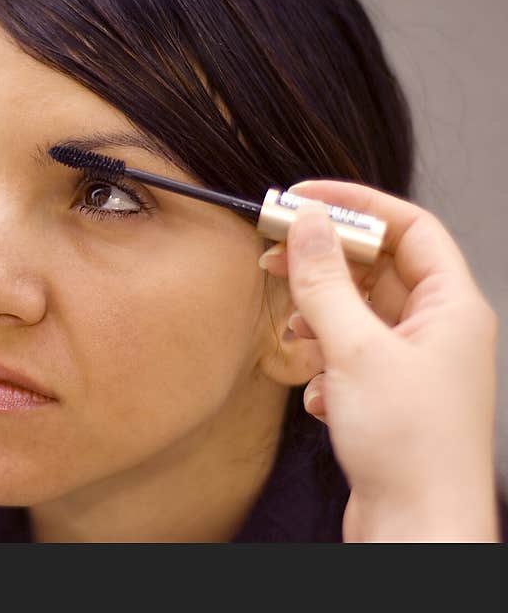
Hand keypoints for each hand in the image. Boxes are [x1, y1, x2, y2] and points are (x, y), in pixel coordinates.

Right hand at [258, 180, 499, 541]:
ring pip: (357, 313)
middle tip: (275, 251)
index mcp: (451, 307)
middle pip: (377, 268)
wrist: (416, 530)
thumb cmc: (409, 447)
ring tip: (293, 332)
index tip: (304, 197)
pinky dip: (324, 362)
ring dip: (319, 317)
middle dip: (324, 262)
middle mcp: (437, 330)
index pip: (409, 227)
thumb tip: (308, 223)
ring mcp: (413, 364)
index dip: (357, 205)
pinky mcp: (387, 395)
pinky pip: (349, 354)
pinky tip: (318, 392)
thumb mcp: (356, 350)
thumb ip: (326, 282)